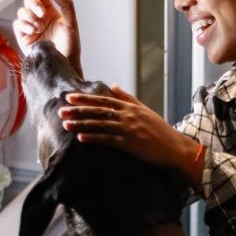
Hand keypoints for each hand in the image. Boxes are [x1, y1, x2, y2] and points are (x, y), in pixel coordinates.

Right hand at [13, 0, 81, 74]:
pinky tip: (33, 31)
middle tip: (43, 12)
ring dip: (30, 16)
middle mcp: (40, 17)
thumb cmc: (70, 46)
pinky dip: (24, 25)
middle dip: (35, 3)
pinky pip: (17, 24)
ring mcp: (31, 26)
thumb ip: (66, 6)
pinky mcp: (23, 36)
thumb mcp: (72, 24)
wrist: (63, 64)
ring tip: (40, 27)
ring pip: (22, 11)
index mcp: (52, 11)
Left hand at [59, 85, 202, 183]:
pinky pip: (108, 139)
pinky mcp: (129, 144)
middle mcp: (128, 116)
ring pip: (100, 124)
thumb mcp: (145, 110)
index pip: (103, 100)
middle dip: (78, 110)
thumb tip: (113, 86)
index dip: (85, 98)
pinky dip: (94, 138)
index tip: (70, 97)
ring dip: (81, 123)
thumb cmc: (159, 130)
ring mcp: (128, 129)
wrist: (174, 148)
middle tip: (61, 110)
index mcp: (130, 107)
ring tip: (66, 124)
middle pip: (98, 111)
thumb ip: (128, 98)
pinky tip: (81, 137)